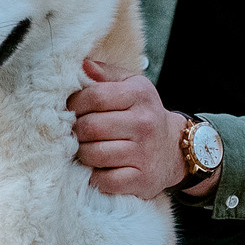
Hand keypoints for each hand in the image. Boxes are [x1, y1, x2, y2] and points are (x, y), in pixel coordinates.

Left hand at [69, 57, 189, 198]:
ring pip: (93, 154)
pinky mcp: (141, 179)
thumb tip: (81, 64)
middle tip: (74, 132)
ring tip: (84, 148)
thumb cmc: (142, 114)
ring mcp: (144, 153)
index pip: (95, 96)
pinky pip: (103, 180)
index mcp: (139, 95)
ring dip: (81, 153)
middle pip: (90, 127)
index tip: (71, 109)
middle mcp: (144, 123)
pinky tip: (97, 167)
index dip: (75, 103)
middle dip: (75, 130)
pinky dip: (94, 176)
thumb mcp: (131, 86)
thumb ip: (105, 74)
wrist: (174, 149)